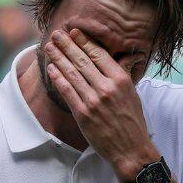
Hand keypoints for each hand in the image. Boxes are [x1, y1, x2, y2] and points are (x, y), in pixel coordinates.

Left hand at [43, 29, 159, 181]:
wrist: (131, 150)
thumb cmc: (132, 123)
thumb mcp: (132, 94)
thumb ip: (121, 76)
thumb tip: (115, 59)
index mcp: (121, 80)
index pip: (99, 55)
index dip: (84, 42)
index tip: (74, 32)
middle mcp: (107, 87)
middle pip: (83, 61)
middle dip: (67, 45)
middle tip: (56, 34)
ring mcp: (94, 100)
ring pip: (72, 73)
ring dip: (59, 58)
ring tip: (50, 47)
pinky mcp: (83, 114)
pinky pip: (67, 91)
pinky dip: (58, 78)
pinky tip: (51, 68)